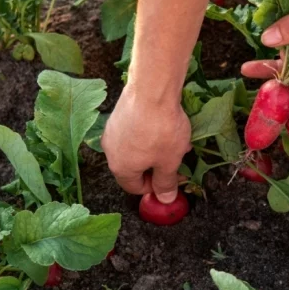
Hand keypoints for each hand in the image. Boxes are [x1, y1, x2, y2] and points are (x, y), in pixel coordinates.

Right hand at [101, 84, 191, 203]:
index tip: (173, 179)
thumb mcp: (169, 162)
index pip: (134, 188)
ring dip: (156, 149)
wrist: (152, 89)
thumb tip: (164, 200)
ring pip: (136, 147)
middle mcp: (110, 151)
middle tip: (177, 159)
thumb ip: (166, 183)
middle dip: (158, 166)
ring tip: (177, 141)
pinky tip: (167, 124)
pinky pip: (135, 131)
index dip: (156, 187)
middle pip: (134, 167)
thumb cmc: (161, 130)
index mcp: (120, 168)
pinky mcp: (118, 113)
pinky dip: (149, 133)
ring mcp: (112, 130)